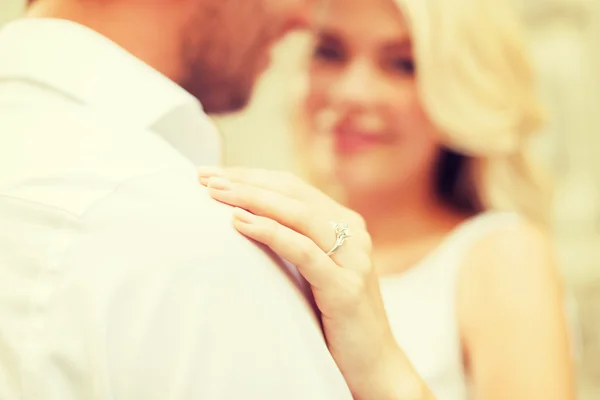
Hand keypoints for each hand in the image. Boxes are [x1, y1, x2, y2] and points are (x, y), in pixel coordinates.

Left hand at [198, 167, 431, 399]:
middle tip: (205, 177)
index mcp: (345, 223)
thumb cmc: (335, 317)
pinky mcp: (345, 287)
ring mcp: (352, 258)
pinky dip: (270, 232)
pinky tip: (240, 223)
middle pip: (293, 193)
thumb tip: (242, 220)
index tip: (213, 174)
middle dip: (246, 181)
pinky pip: (303, 251)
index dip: (252, 176)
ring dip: (253, 199)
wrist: (374, 363)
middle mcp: (353, 233)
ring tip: (215, 194)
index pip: (293, 187)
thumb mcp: (315, 270)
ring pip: (298, 215)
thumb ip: (295, 242)